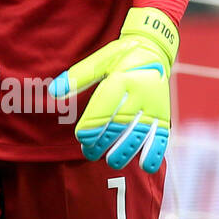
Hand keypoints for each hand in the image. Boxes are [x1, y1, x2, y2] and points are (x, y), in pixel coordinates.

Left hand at [49, 8, 178, 172]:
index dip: (92, 125)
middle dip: (103, 142)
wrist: (152, 52)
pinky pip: (162, 136)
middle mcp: (140, 93)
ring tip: (111, 161)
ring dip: (125, 151)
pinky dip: (155, 152)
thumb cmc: (119, 59)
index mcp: (122, 78)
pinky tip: (145, 166)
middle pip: (119, 124)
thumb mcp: (98, 61)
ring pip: (139, 133)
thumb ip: (76, 77)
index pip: (105, 107)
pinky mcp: (163, 115)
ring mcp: (154, 106)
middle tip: (89, 152)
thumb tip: (54, 92)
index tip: (81, 137)